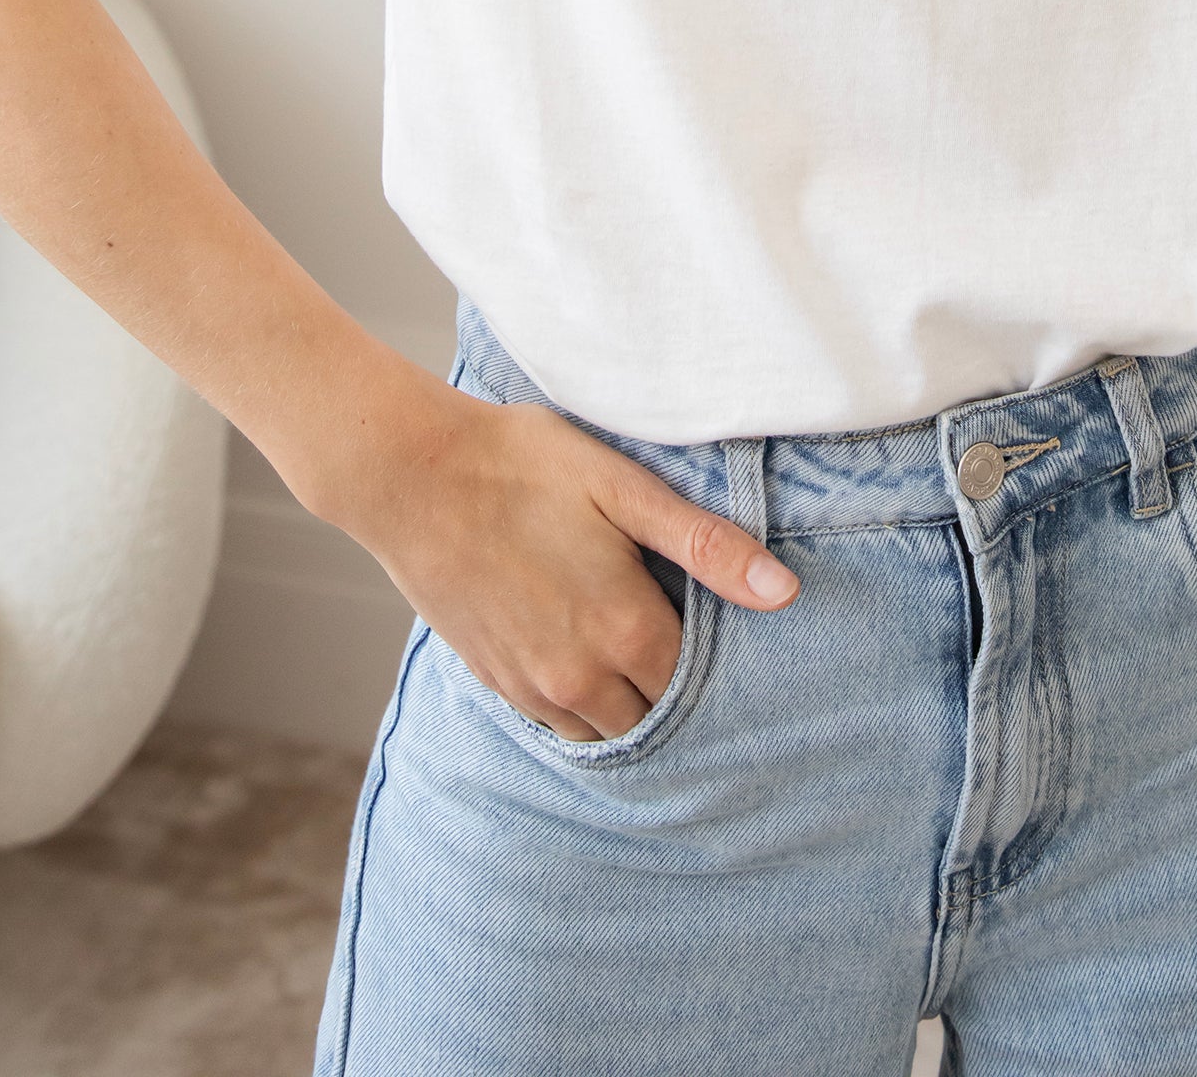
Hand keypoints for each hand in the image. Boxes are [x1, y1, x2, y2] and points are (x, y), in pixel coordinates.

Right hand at [329, 369, 799, 742]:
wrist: (412, 476)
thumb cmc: (522, 466)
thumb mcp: (623, 488)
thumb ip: (705, 545)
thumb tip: (784, 592)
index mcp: (625, 630)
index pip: (702, 684)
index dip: (726, 665)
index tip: (735, 639)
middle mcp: (582, 678)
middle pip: (657, 718)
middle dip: (681, 693)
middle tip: (694, 648)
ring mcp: (533, 688)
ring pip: (607, 731)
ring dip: (632, 706)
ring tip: (644, 658)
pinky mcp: (495, 681)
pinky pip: (558, 724)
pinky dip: (585, 708)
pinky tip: (590, 662)